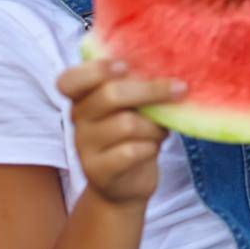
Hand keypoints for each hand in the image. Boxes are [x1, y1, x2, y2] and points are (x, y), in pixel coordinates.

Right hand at [57, 60, 180, 206]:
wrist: (128, 183)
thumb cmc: (136, 134)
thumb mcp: (135, 106)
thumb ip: (139, 86)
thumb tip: (169, 66)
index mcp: (83, 98)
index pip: (69, 80)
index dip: (96, 70)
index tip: (125, 65)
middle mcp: (78, 120)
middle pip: (109, 95)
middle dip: (151, 90)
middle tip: (180, 89)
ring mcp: (84, 147)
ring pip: (126, 124)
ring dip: (154, 126)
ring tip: (160, 131)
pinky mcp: (98, 171)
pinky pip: (130, 151)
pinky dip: (150, 147)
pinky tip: (152, 148)